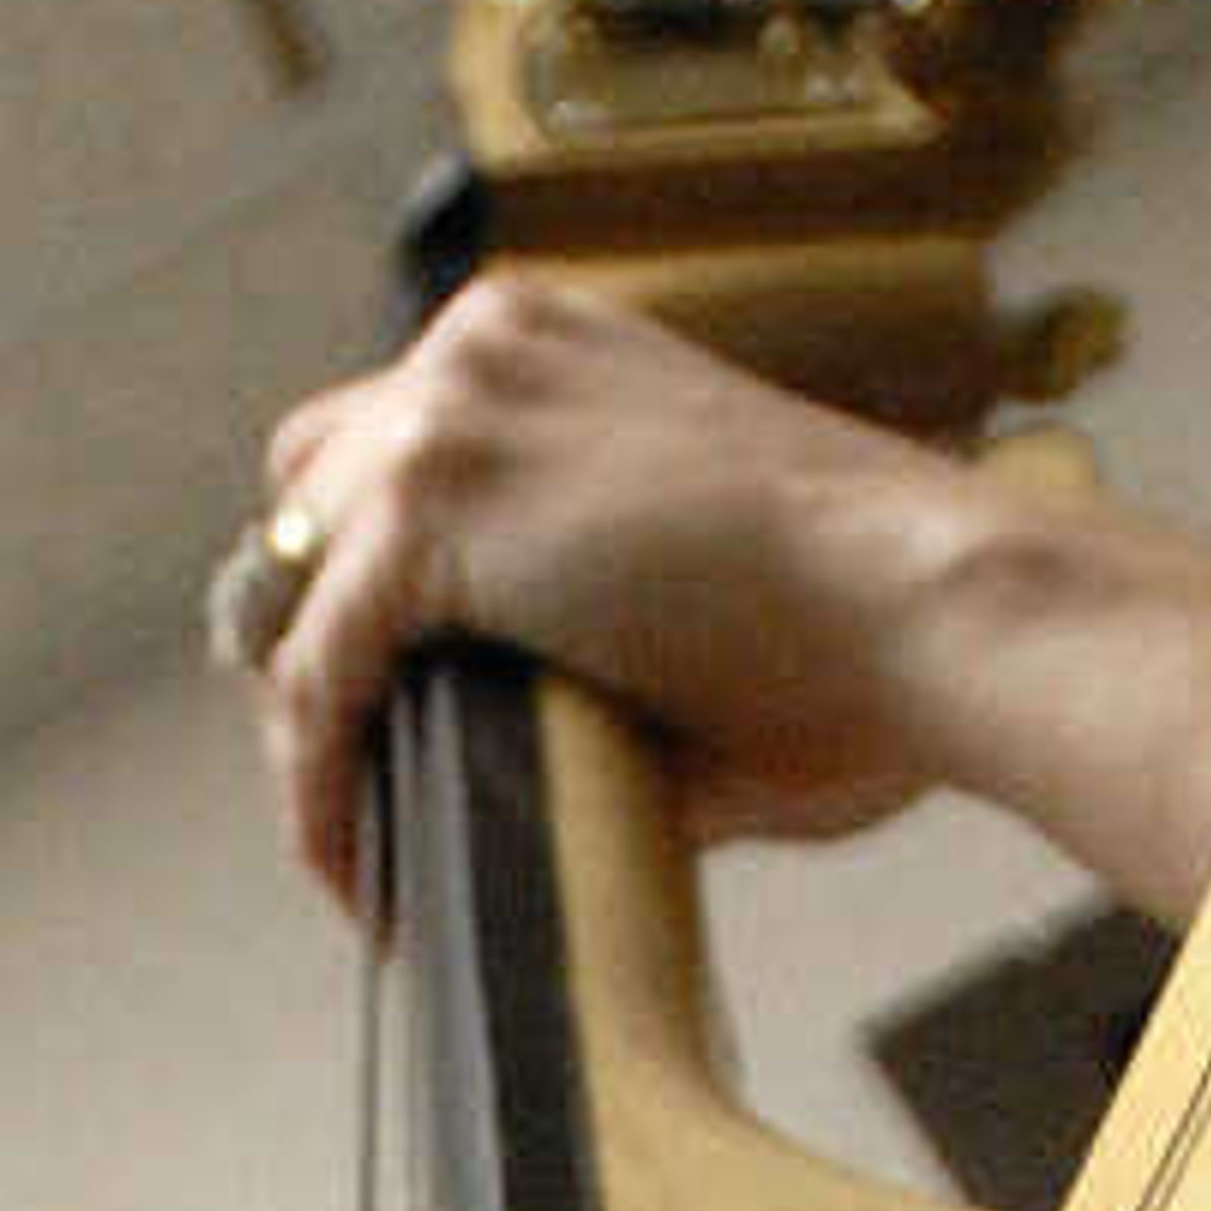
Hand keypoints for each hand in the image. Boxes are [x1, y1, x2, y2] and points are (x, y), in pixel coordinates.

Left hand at [246, 279, 964, 907]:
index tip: (378, 706)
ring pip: (291, 588)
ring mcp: (446, 417)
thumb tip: (529, 758)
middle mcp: (479, 349)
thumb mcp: (686, 587)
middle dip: (313, 638)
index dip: (360, 586)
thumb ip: (581, 634)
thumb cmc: (860, 623)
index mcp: (544, 345)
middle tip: (354, 778)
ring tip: (352, 847)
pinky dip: (321, 780)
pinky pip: (315, 670)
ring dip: (309, 723)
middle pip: (305, 501)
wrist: (920, 600)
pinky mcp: (430, 513)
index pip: (381, 451)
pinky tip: (357, 865)